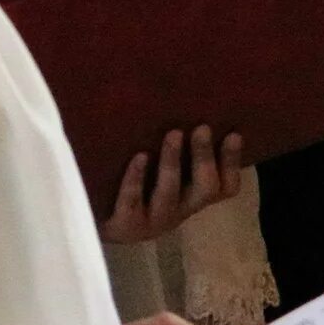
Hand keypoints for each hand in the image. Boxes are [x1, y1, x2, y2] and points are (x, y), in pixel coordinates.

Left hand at [97, 126, 245, 244]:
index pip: (225, 187)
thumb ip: (176, 148)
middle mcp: (178, 211)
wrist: (90, 221)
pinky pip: (132, 200)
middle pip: (205, 189)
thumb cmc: (127, 184)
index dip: (233, 162)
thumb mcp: (157, 169)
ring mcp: (152, 221)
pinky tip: (138, 156)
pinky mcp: (124, 227)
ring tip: (173, 133)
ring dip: (173, 162)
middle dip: (205, 157)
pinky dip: (136, 178)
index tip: (233, 132)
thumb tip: (188, 97)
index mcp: (190, 198)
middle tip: (201, 127)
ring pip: (170, 193)